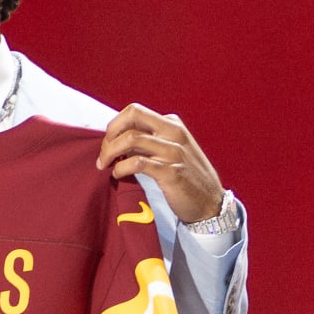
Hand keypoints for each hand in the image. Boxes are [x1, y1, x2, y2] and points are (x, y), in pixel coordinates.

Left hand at [96, 104, 224, 221]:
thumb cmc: (186, 177)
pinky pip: (137, 163)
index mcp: (172, 124)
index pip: (134, 111)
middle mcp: (174, 133)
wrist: (210, 202)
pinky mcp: (171, 172)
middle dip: (110, 135)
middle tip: (103, 154)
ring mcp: (174, 152)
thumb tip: (117, 140)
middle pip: (131, 117)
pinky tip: (118, 174)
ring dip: (110, 152)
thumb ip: (148, 141)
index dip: (115, 125)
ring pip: (131, 139)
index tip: (107, 142)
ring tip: (105, 165)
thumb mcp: (170, 150)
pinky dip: (121, 168)